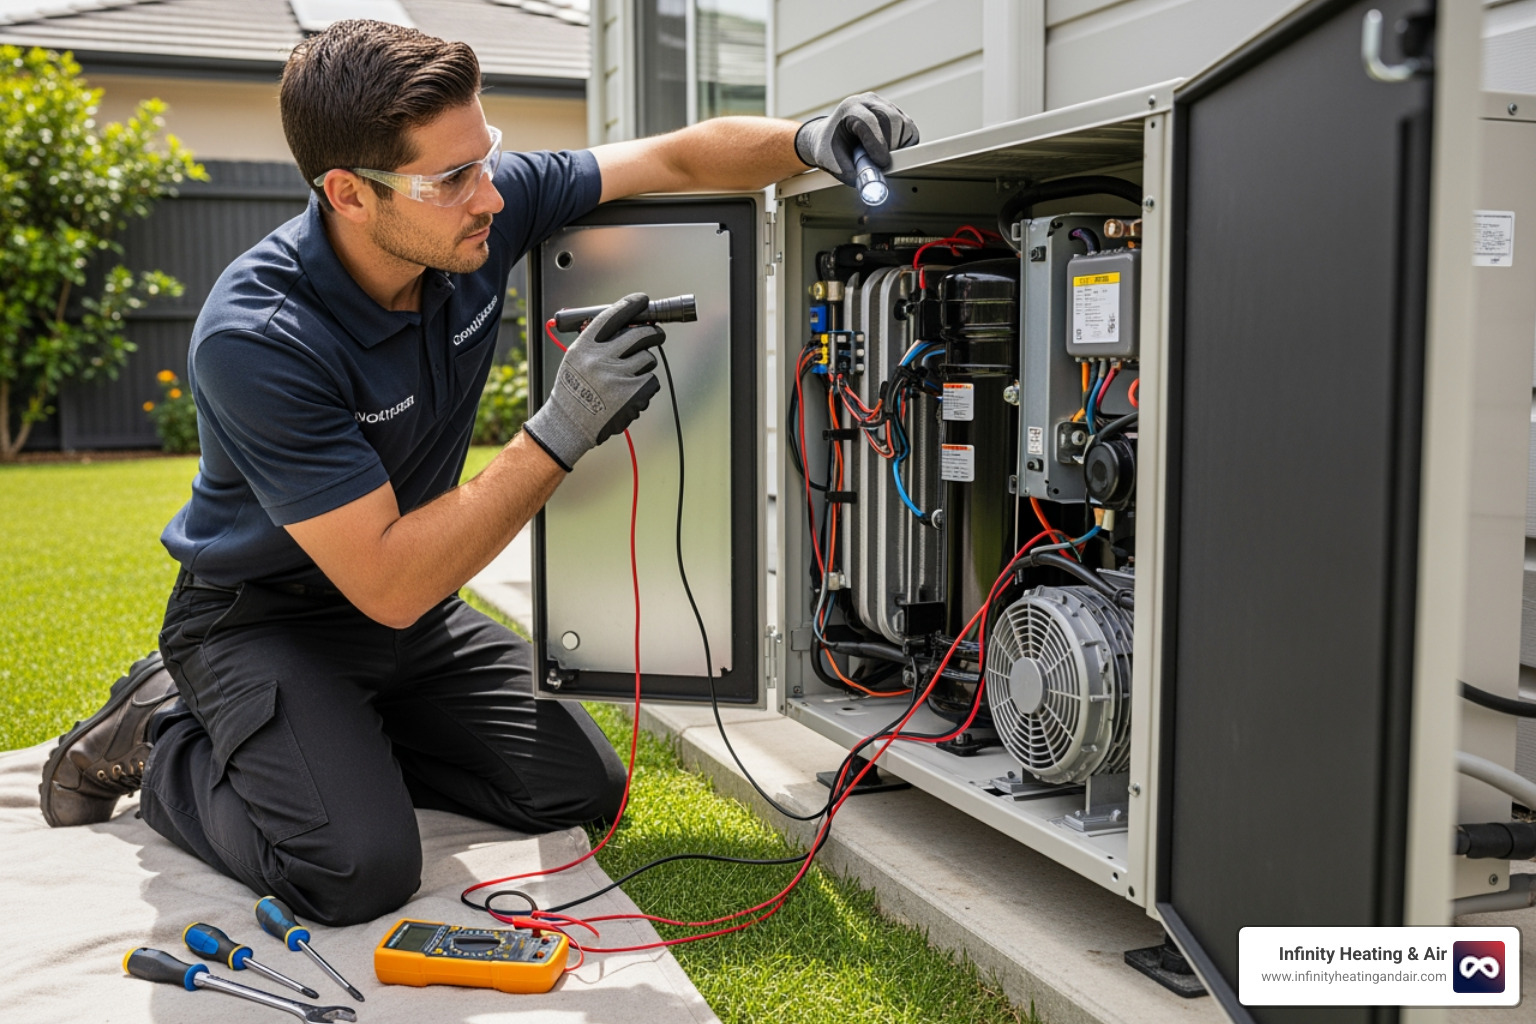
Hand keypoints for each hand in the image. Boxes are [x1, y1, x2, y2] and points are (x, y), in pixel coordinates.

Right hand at [522, 293, 664, 470]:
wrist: (569, 424)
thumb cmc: (573, 390)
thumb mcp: (575, 359)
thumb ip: (596, 342)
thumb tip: (626, 324)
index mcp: (584, 347)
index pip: (611, 317)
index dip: (630, 305)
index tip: (642, 300)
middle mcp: (601, 359)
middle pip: (640, 335)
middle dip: (653, 332)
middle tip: (657, 334)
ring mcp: (618, 377)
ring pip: (648, 358)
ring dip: (643, 365)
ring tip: (627, 376)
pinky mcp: (633, 394)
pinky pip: (651, 380)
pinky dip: (645, 385)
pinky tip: (630, 392)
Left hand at [794, 92, 919, 186]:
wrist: (831, 137)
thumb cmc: (830, 147)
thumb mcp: (830, 162)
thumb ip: (850, 174)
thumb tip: (873, 187)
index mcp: (849, 109)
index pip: (868, 122)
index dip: (878, 144)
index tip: (882, 164)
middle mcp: (868, 102)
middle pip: (891, 119)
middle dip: (891, 146)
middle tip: (883, 163)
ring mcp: (883, 104)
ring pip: (904, 124)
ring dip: (899, 146)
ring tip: (883, 157)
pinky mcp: (895, 112)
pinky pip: (909, 128)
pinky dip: (905, 144)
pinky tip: (891, 151)